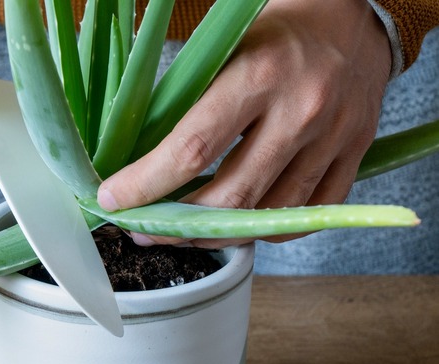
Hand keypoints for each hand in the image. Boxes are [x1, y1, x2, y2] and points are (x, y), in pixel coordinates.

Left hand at [97, 0, 391, 247]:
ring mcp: (333, 138)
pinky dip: (266, 229)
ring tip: (183, 234)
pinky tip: (238, 224)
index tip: (114, 200)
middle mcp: (300, 111)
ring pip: (269, 217)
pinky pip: (306, 216)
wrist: (351, 20)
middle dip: (177, 227)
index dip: (147, 184)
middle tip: (144, 230)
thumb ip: (188, 104)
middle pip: (230, 197)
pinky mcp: (354, 156)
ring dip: (216, 236)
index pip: (193, 149)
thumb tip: (139, 160)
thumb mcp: (223, 50)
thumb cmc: (275, 32)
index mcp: (259, 75)